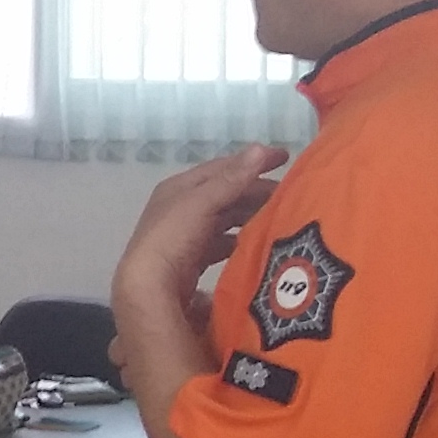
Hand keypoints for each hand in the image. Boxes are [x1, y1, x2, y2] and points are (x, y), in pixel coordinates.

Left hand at [113, 145, 290, 333]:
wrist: (148, 288)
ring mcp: (183, 237)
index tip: (286, 158)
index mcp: (178, 189)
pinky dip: (238, 241)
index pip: (221, 168)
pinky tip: (255, 247)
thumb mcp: (200, 203)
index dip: (252, 162)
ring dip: (248, 217)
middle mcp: (179, 209)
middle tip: (289, 195)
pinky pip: (220, 245)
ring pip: (223, 220)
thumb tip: (260, 149)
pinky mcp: (189, 261)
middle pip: (224, 195)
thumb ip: (230, 179)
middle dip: (255, 192)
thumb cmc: (171, 237)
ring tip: (279, 219)